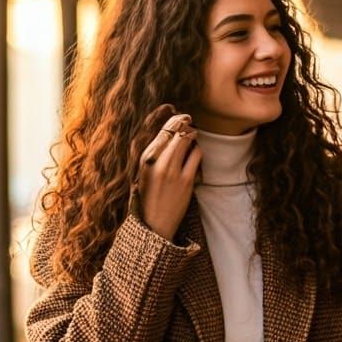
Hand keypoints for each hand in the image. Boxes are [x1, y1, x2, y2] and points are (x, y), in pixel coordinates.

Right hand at [136, 108, 202, 239]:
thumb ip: (155, 154)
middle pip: (176, 131)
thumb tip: (171, 134)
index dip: (173, 120)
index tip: (181, 116)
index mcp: (145, 159)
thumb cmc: (149, 199)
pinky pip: (196, 156)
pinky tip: (194, 155)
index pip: (161, 131)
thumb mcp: (144, 173)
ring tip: (192, 139)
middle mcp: (157, 162)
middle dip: (185, 123)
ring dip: (193, 137)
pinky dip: (197, 152)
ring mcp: (172, 171)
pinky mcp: (186, 181)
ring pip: (188, 140)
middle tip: (190, 121)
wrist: (154, 226)